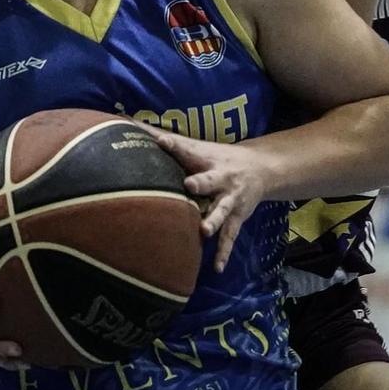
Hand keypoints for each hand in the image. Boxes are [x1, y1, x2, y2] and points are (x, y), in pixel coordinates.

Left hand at [142, 127, 274, 272]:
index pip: (188, 149)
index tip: (160, 141)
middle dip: (201, 183)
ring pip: (222, 211)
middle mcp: (221, 178)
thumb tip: (128, 121)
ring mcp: (230, 199)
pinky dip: (224, 253)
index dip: (174, 145)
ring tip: (205, 230)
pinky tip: (217, 268)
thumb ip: (165, 140)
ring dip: (214, 220)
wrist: (261, 169)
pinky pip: (230, 237)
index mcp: (207, 159)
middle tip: (190, 185)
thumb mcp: (197, 147)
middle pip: (210, 180)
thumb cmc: (217, 157)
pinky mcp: (236, 217)